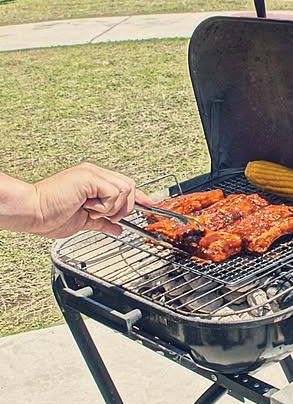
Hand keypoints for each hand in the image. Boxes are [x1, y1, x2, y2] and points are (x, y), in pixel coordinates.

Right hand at [17, 163, 151, 237]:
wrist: (32, 212)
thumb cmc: (49, 216)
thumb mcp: (83, 222)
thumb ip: (102, 223)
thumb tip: (117, 229)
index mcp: (92, 181)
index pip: (124, 185)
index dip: (139, 196)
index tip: (150, 205)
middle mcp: (93, 174)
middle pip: (129, 186)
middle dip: (124, 206)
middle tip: (107, 217)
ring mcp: (91, 174)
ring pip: (124, 189)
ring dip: (113, 207)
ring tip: (93, 212)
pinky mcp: (88, 178)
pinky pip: (114, 192)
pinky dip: (105, 206)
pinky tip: (88, 208)